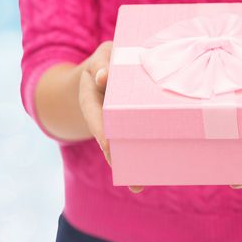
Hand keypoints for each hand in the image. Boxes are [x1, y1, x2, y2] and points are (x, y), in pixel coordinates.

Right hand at [78, 41, 143, 193]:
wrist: (107, 69)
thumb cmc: (106, 60)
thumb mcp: (100, 56)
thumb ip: (100, 63)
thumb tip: (104, 77)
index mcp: (91, 100)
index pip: (95, 118)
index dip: (102, 133)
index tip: (108, 148)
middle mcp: (103, 115)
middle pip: (108, 139)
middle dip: (116, 157)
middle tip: (127, 176)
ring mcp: (117, 123)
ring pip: (122, 144)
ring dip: (130, 162)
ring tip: (138, 185)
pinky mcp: (133, 127)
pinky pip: (137, 139)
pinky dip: (143, 152)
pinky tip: (150, 172)